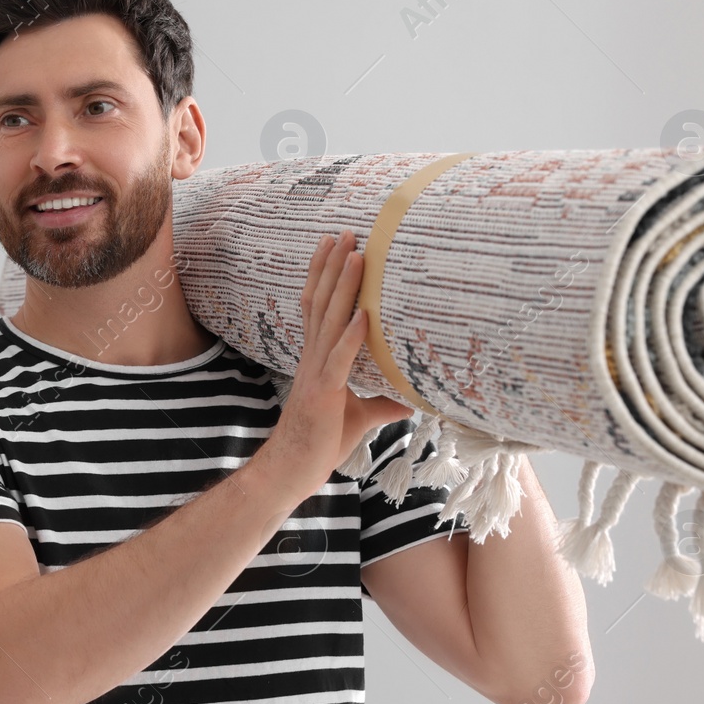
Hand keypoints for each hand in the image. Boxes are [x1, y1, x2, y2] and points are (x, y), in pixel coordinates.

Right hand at [262, 229, 413, 498]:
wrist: (292, 471)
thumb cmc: (320, 443)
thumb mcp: (359, 417)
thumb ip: (382, 403)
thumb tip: (412, 400)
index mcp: (317, 359)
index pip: (317, 307)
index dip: (324, 275)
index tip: (334, 245)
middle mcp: (313, 358)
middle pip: (321, 303)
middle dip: (333, 266)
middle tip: (345, 232)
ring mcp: (316, 373)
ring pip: (329, 321)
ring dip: (343, 287)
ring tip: (355, 256)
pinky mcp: (324, 394)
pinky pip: (340, 360)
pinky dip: (352, 336)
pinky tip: (364, 315)